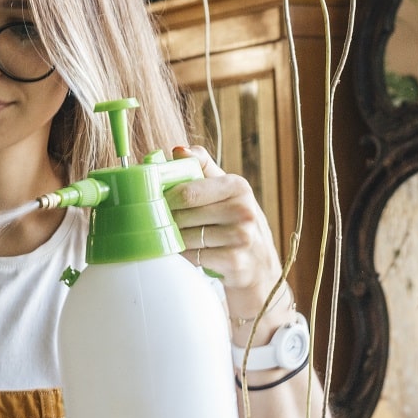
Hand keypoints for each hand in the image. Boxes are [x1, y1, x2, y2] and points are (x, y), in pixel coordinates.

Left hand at [168, 146, 290, 337]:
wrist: (259, 267)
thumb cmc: (236, 223)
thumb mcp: (227, 191)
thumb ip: (203, 167)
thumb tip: (177, 150)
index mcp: (238, 186)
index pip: (187, 190)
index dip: (166, 198)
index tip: (158, 202)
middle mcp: (243, 210)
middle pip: (183, 215)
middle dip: (168, 220)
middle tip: (161, 224)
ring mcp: (242, 237)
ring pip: (187, 237)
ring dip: (175, 240)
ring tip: (176, 238)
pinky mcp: (235, 262)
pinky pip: (194, 257)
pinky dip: (185, 256)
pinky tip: (188, 254)